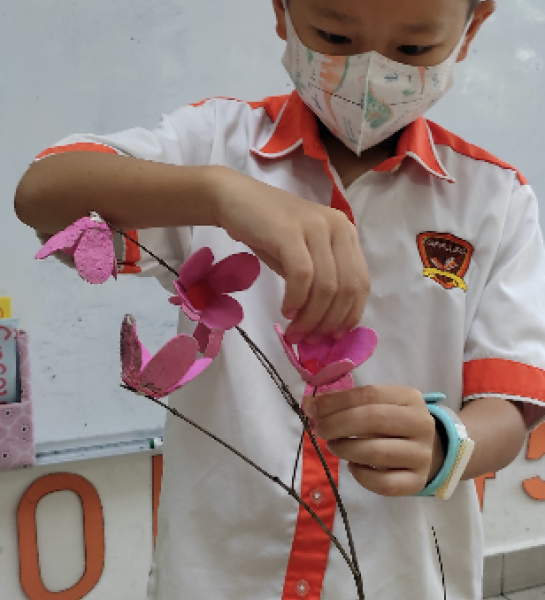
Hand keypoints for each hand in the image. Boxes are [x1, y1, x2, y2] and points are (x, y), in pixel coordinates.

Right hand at [211, 167, 369, 342]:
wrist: (235, 199)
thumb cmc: (268, 232)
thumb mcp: (303, 257)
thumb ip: (319, 283)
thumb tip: (327, 326)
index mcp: (347, 234)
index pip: (361, 283)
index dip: (349, 316)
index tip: (331, 336)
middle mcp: (338, 228)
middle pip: (346, 289)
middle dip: (328, 322)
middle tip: (308, 339)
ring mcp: (315, 227)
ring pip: (326, 286)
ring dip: (311, 317)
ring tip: (295, 331)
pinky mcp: (290, 231)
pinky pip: (302, 276)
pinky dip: (296, 300)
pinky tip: (286, 311)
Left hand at [303, 385, 442, 495]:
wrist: (426, 449)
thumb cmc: (392, 423)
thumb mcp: (376, 404)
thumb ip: (346, 402)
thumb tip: (311, 406)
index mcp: (409, 397)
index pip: (369, 394)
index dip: (336, 401)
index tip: (312, 408)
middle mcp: (421, 424)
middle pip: (374, 420)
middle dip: (338, 424)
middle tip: (319, 429)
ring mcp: (422, 454)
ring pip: (377, 452)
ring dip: (346, 448)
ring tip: (332, 446)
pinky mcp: (417, 481)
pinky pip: (384, 483)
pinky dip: (362, 475)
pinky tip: (353, 466)